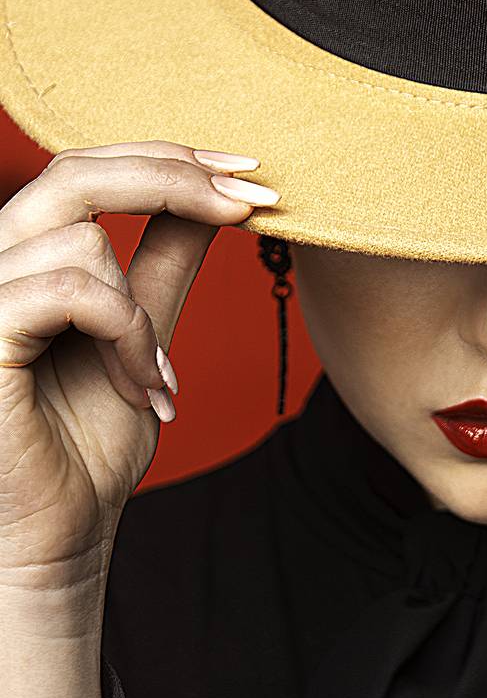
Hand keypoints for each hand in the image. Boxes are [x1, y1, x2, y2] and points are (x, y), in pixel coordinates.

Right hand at [0, 141, 276, 598]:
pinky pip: (68, 292)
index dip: (167, 160)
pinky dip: (124, 337)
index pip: (83, 171)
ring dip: (143, 315)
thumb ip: (163, 265)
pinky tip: (139, 387)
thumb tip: (213, 199)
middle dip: (175, 178)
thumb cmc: (86, 446)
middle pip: (72, 172)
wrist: (57, 537)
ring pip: (80, 243)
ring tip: (156, 381)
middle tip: (252, 201)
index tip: (249, 176)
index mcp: (17, 257)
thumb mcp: (143, 337)